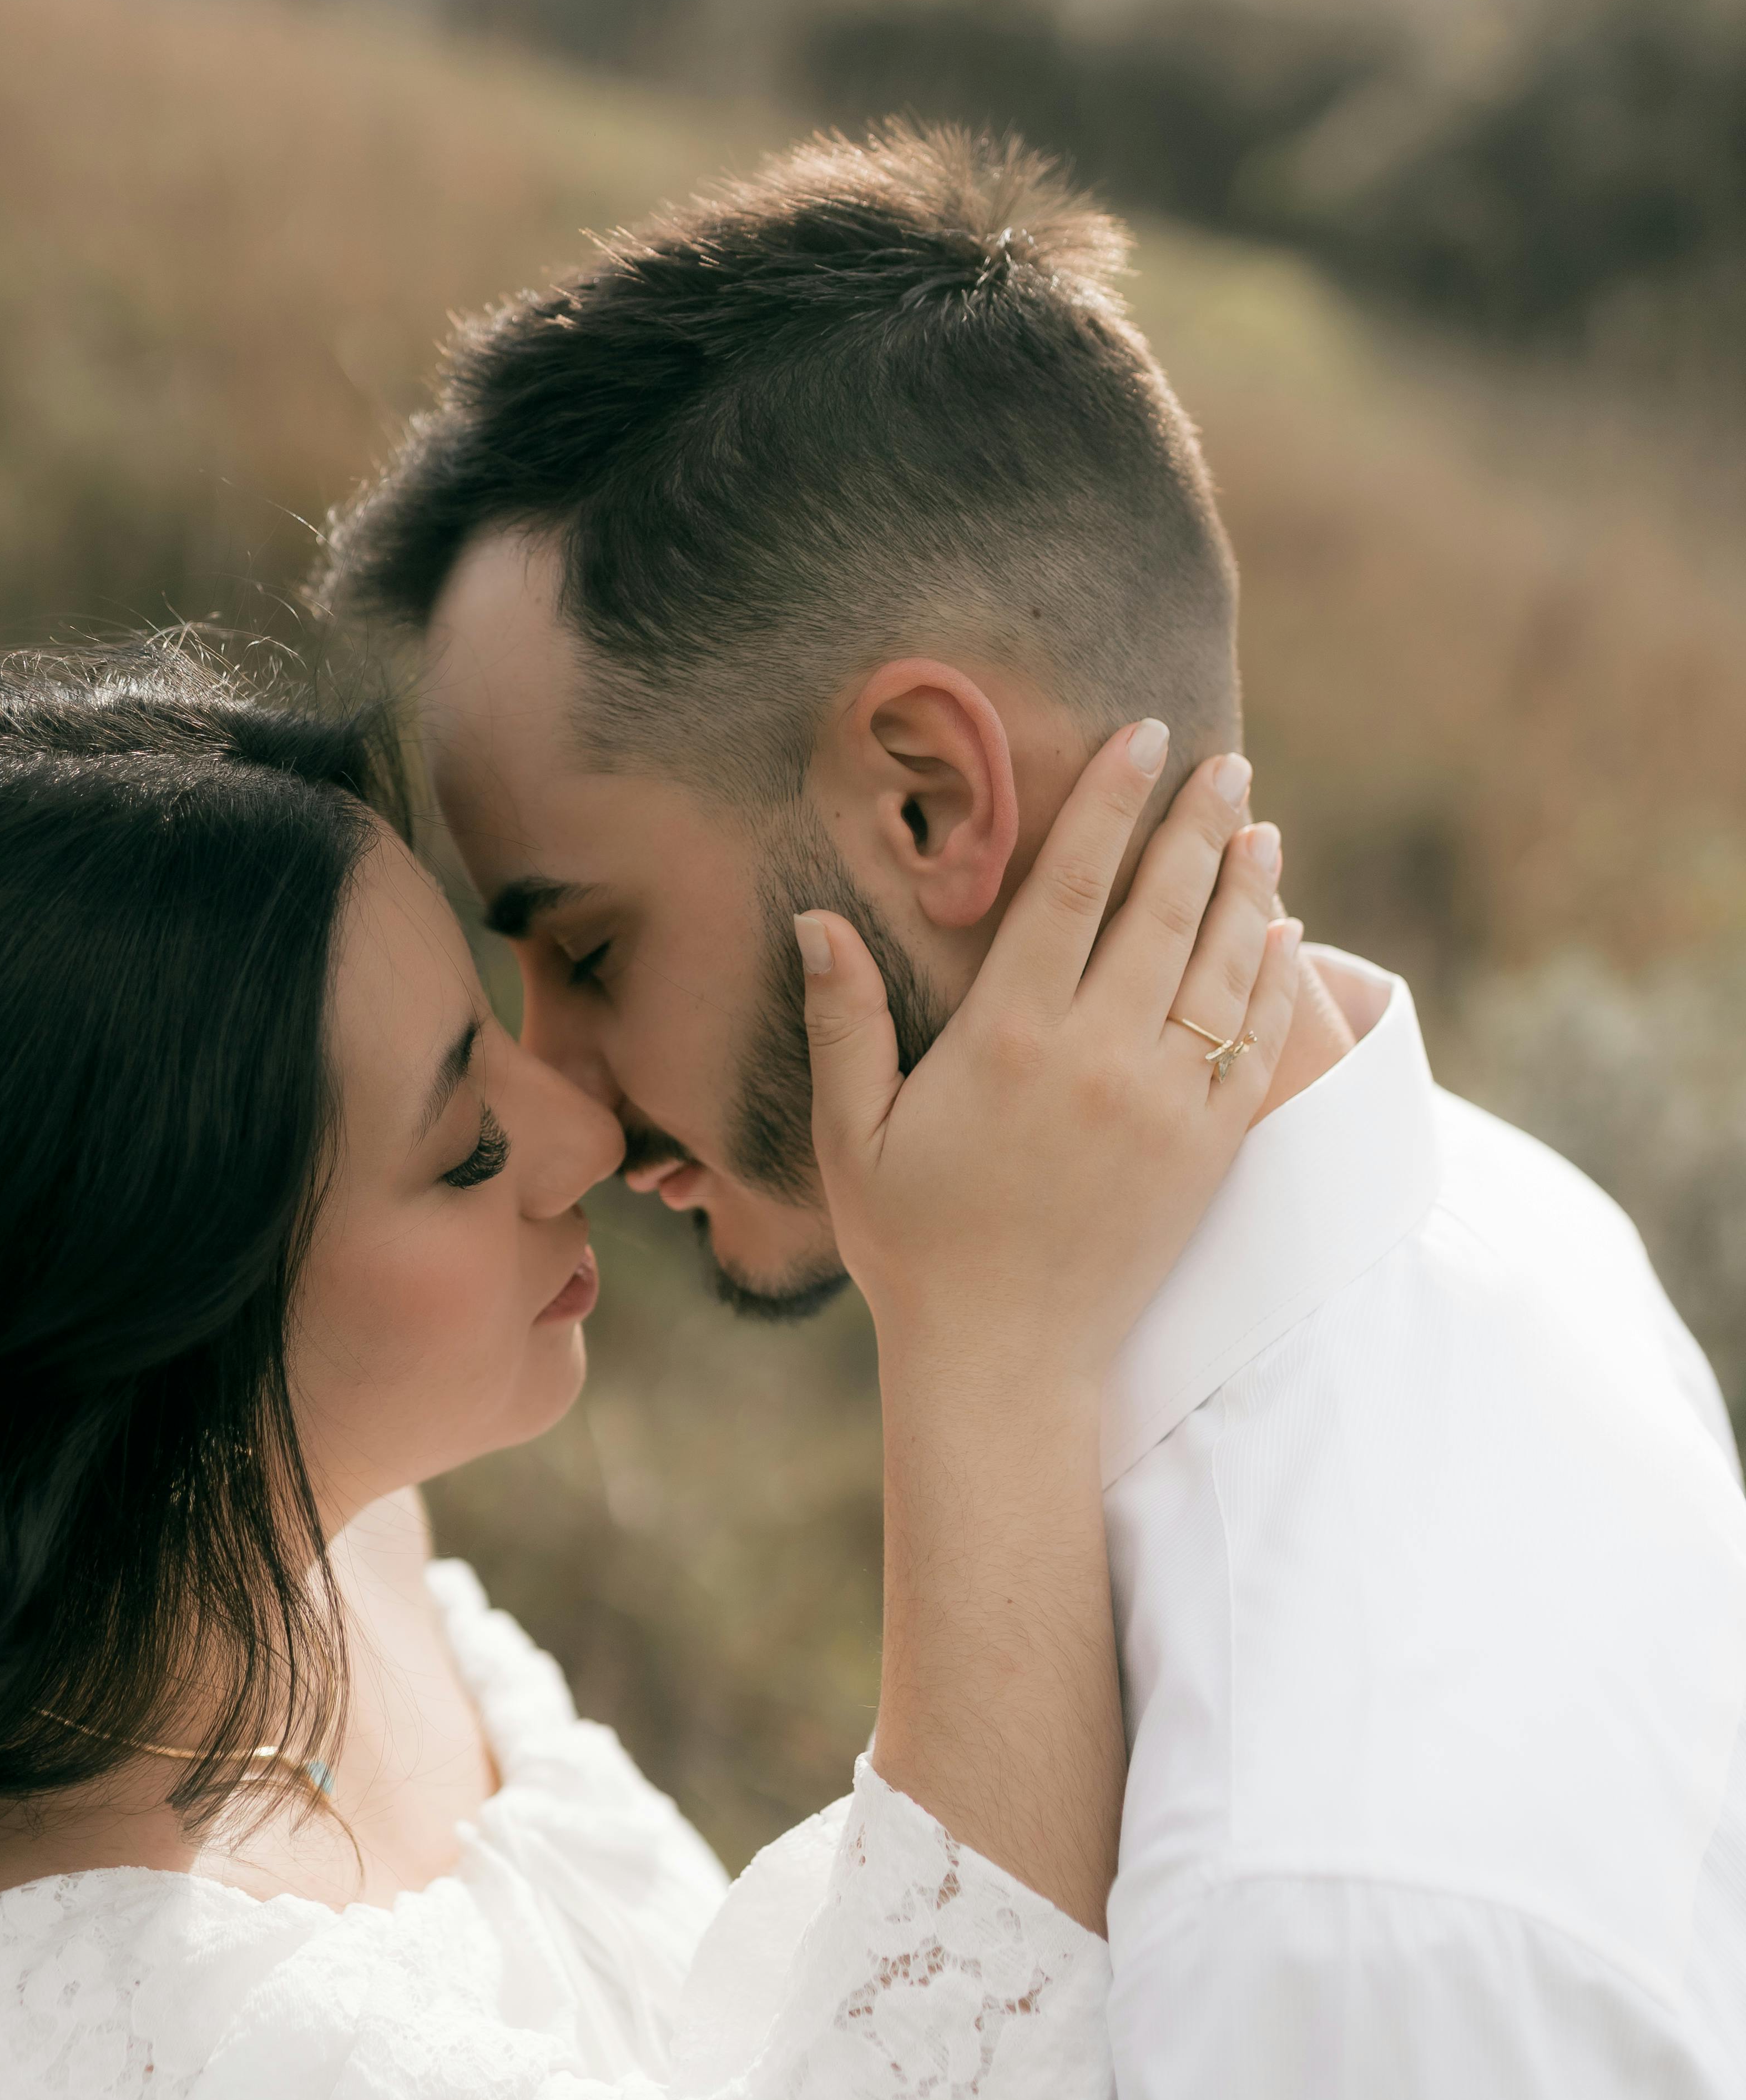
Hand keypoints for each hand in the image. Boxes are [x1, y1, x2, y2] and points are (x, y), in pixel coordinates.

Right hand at [797, 724, 1299, 1384]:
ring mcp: (1164, 1105)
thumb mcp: (855, 1135)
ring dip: (1247, 887)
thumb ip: (845, 1023)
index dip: (1112, 803)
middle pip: (1164, 907)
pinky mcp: (1208, 1151)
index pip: (1072, 887)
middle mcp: (1096, 1058)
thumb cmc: (914, 1246)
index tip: (1144, 738)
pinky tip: (1281, 933)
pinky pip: (1256, 1043)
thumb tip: (818, 920)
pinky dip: (1273, 980)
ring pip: (1223, 966)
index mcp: (1007, 1038)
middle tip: (1225, 760)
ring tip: (1259, 828)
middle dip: (1197, 823)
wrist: (1005, 1361)